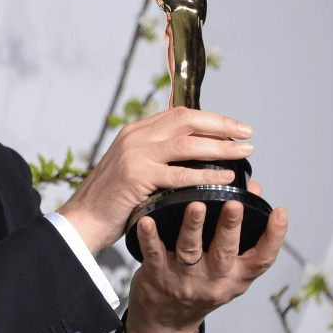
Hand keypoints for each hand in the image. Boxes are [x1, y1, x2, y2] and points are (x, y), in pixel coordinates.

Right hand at [58, 107, 254, 252]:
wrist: (83, 219)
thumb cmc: (112, 200)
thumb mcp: (134, 168)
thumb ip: (158, 157)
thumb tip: (198, 155)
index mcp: (135, 131)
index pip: (179, 114)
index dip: (212, 118)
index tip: (236, 127)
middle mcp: (135, 136)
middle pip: (186, 120)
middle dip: (222, 125)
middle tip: (248, 134)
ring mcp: (134, 154)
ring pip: (187, 144)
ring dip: (221, 147)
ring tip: (245, 153)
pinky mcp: (136, 175)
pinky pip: (181, 174)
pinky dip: (207, 174)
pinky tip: (225, 177)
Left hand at [124, 199, 287, 332]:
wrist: (166, 320)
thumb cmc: (201, 286)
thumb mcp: (228, 271)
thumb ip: (242, 236)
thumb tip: (254, 190)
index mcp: (236, 277)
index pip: (262, 259)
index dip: (274, 237)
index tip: (280, 212)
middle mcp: (213, 279)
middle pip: (225, 252)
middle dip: (230, 227)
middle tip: (235, 204)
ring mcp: (184, 278)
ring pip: (190, 250)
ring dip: (193, 227)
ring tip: (195, 205)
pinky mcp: (157, 276)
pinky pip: (154, 254)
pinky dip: (149, 237)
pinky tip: (147, 220)